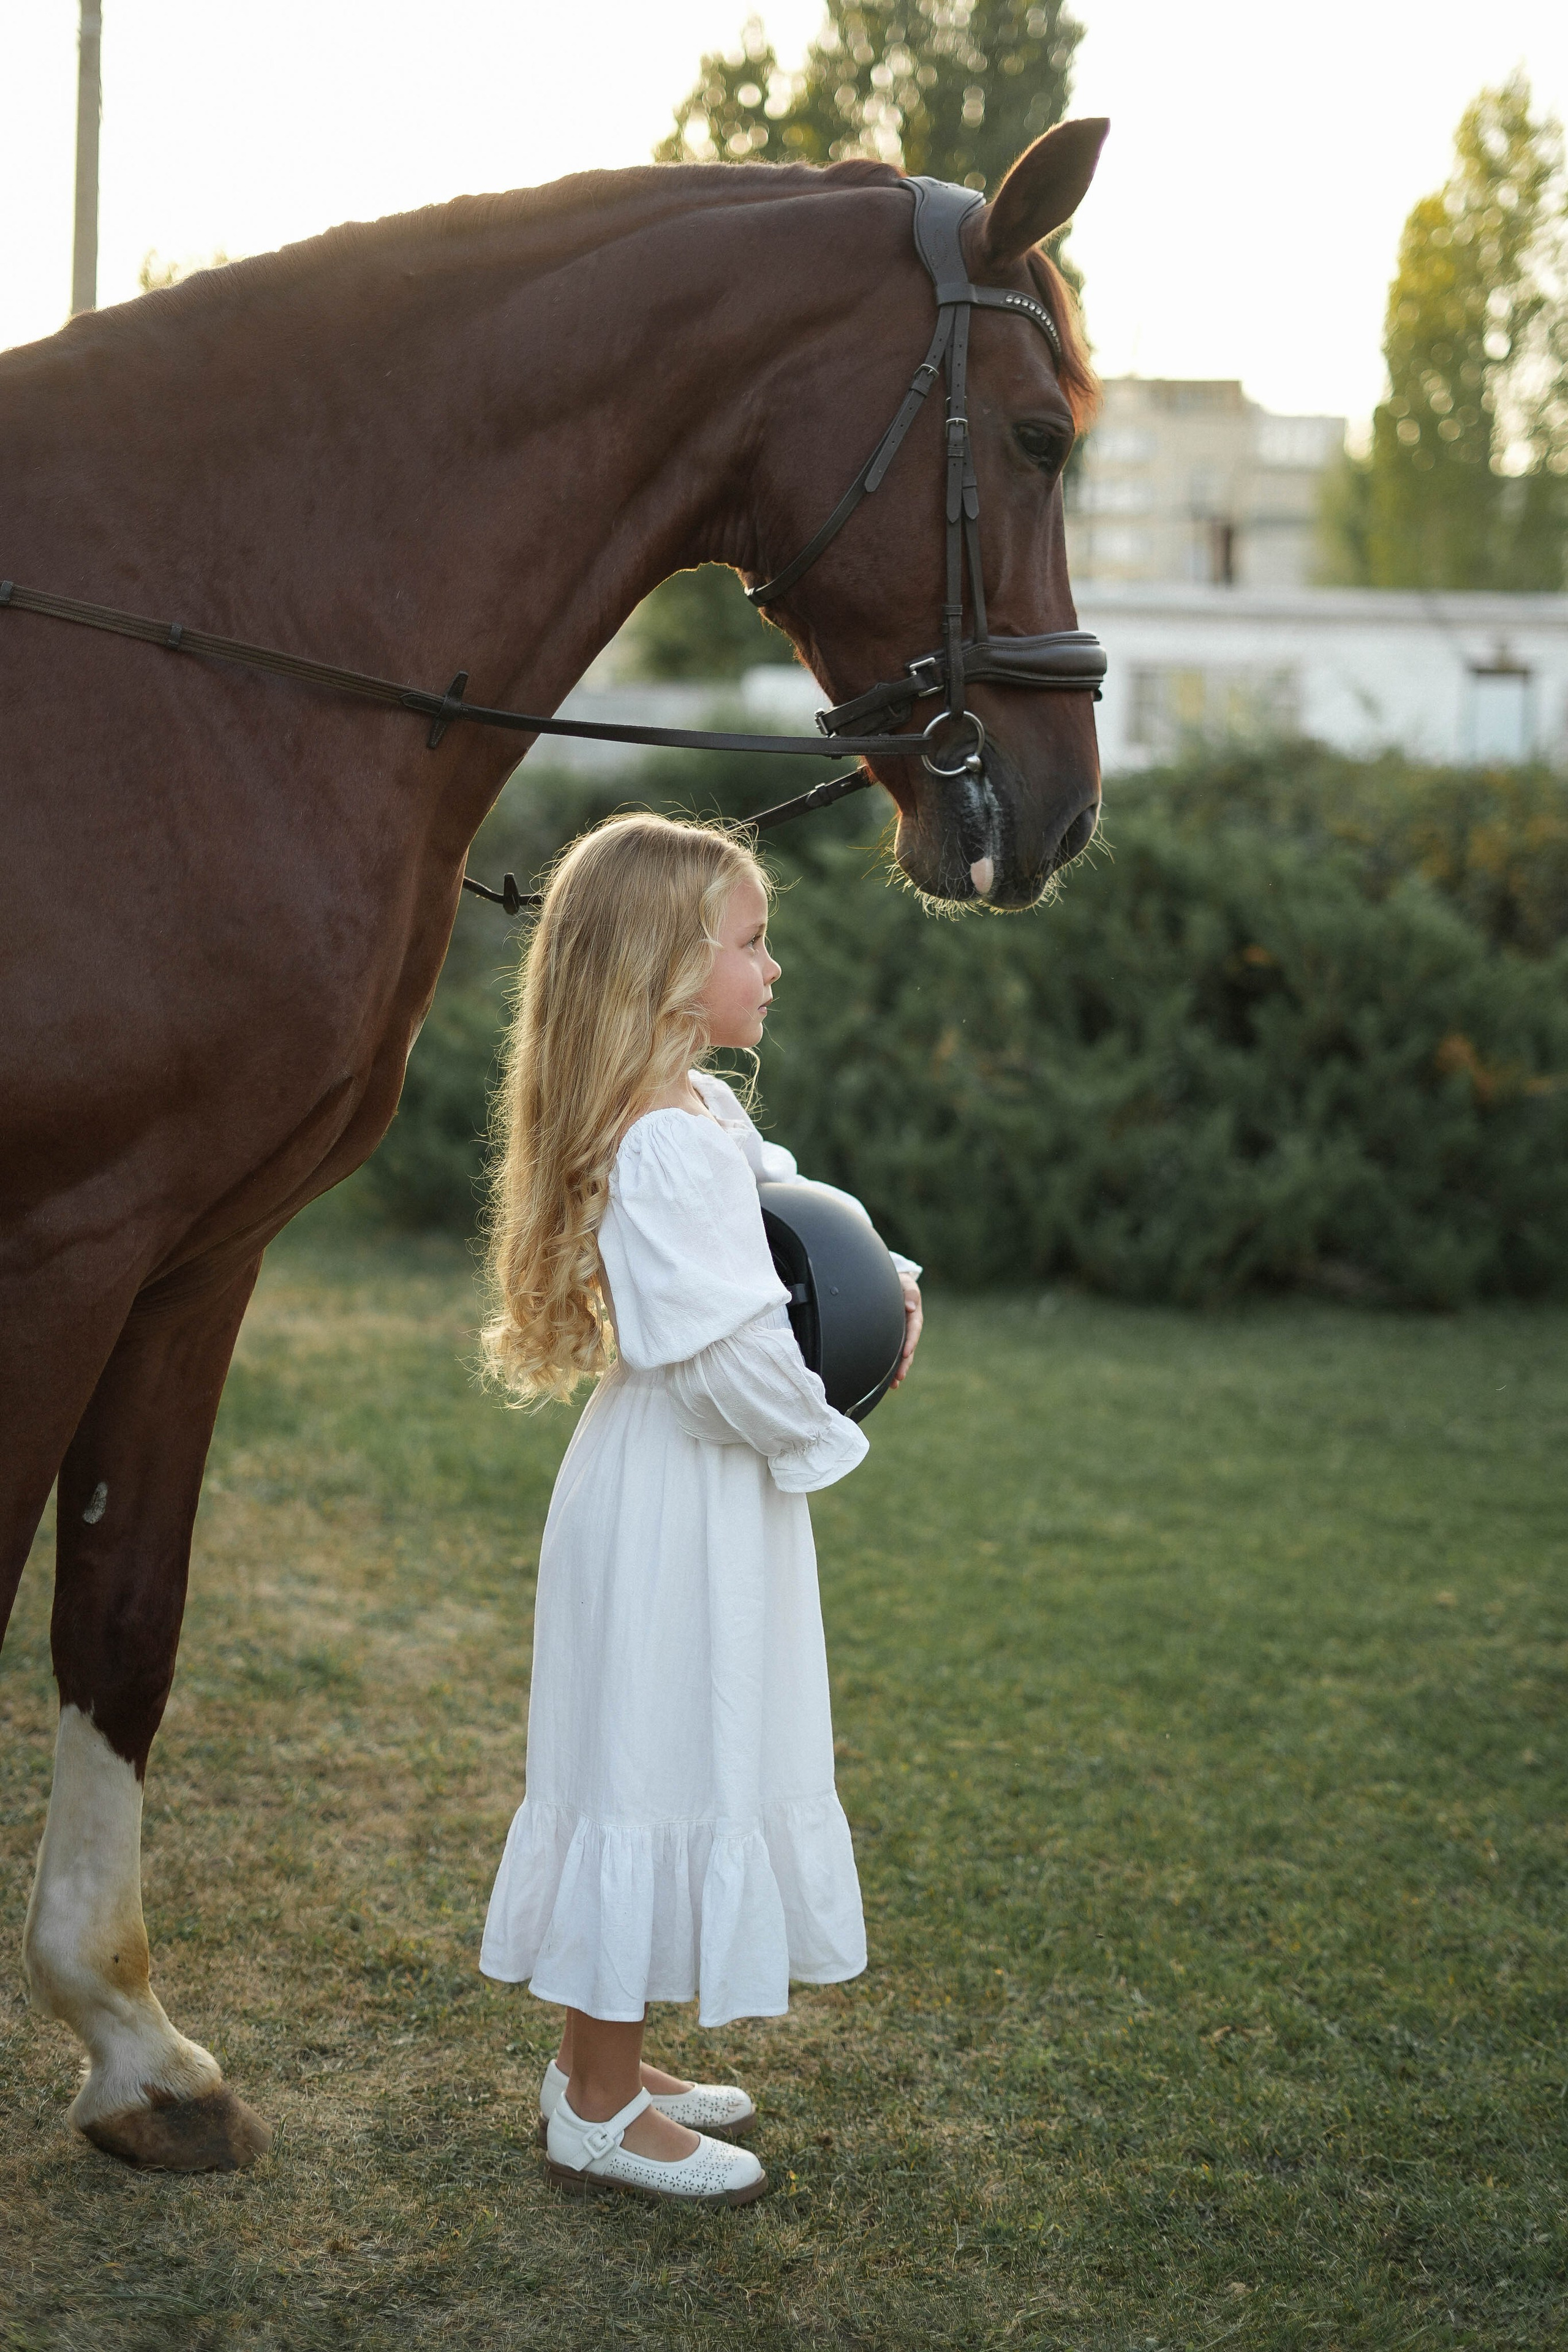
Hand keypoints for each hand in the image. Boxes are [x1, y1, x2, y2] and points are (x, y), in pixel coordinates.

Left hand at [890, 1272, 922, 1388]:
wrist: (891, 1284)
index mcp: (914, 1315)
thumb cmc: (899, 1283)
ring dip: (899, 1369)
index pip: (914, 1329)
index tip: (905, 1353)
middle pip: (909, 1347)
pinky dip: (892, 1367)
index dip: (910, 1341)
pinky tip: (887, 1382)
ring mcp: (902, 1335)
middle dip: (905, 1363)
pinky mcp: (894, 1339)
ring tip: (894, 1384)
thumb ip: (910, 1292)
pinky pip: (894, 1354)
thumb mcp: (906, 1284)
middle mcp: (909, 1328)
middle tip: (899, 1376)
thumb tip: (910, 1306)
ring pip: (902, 1355)